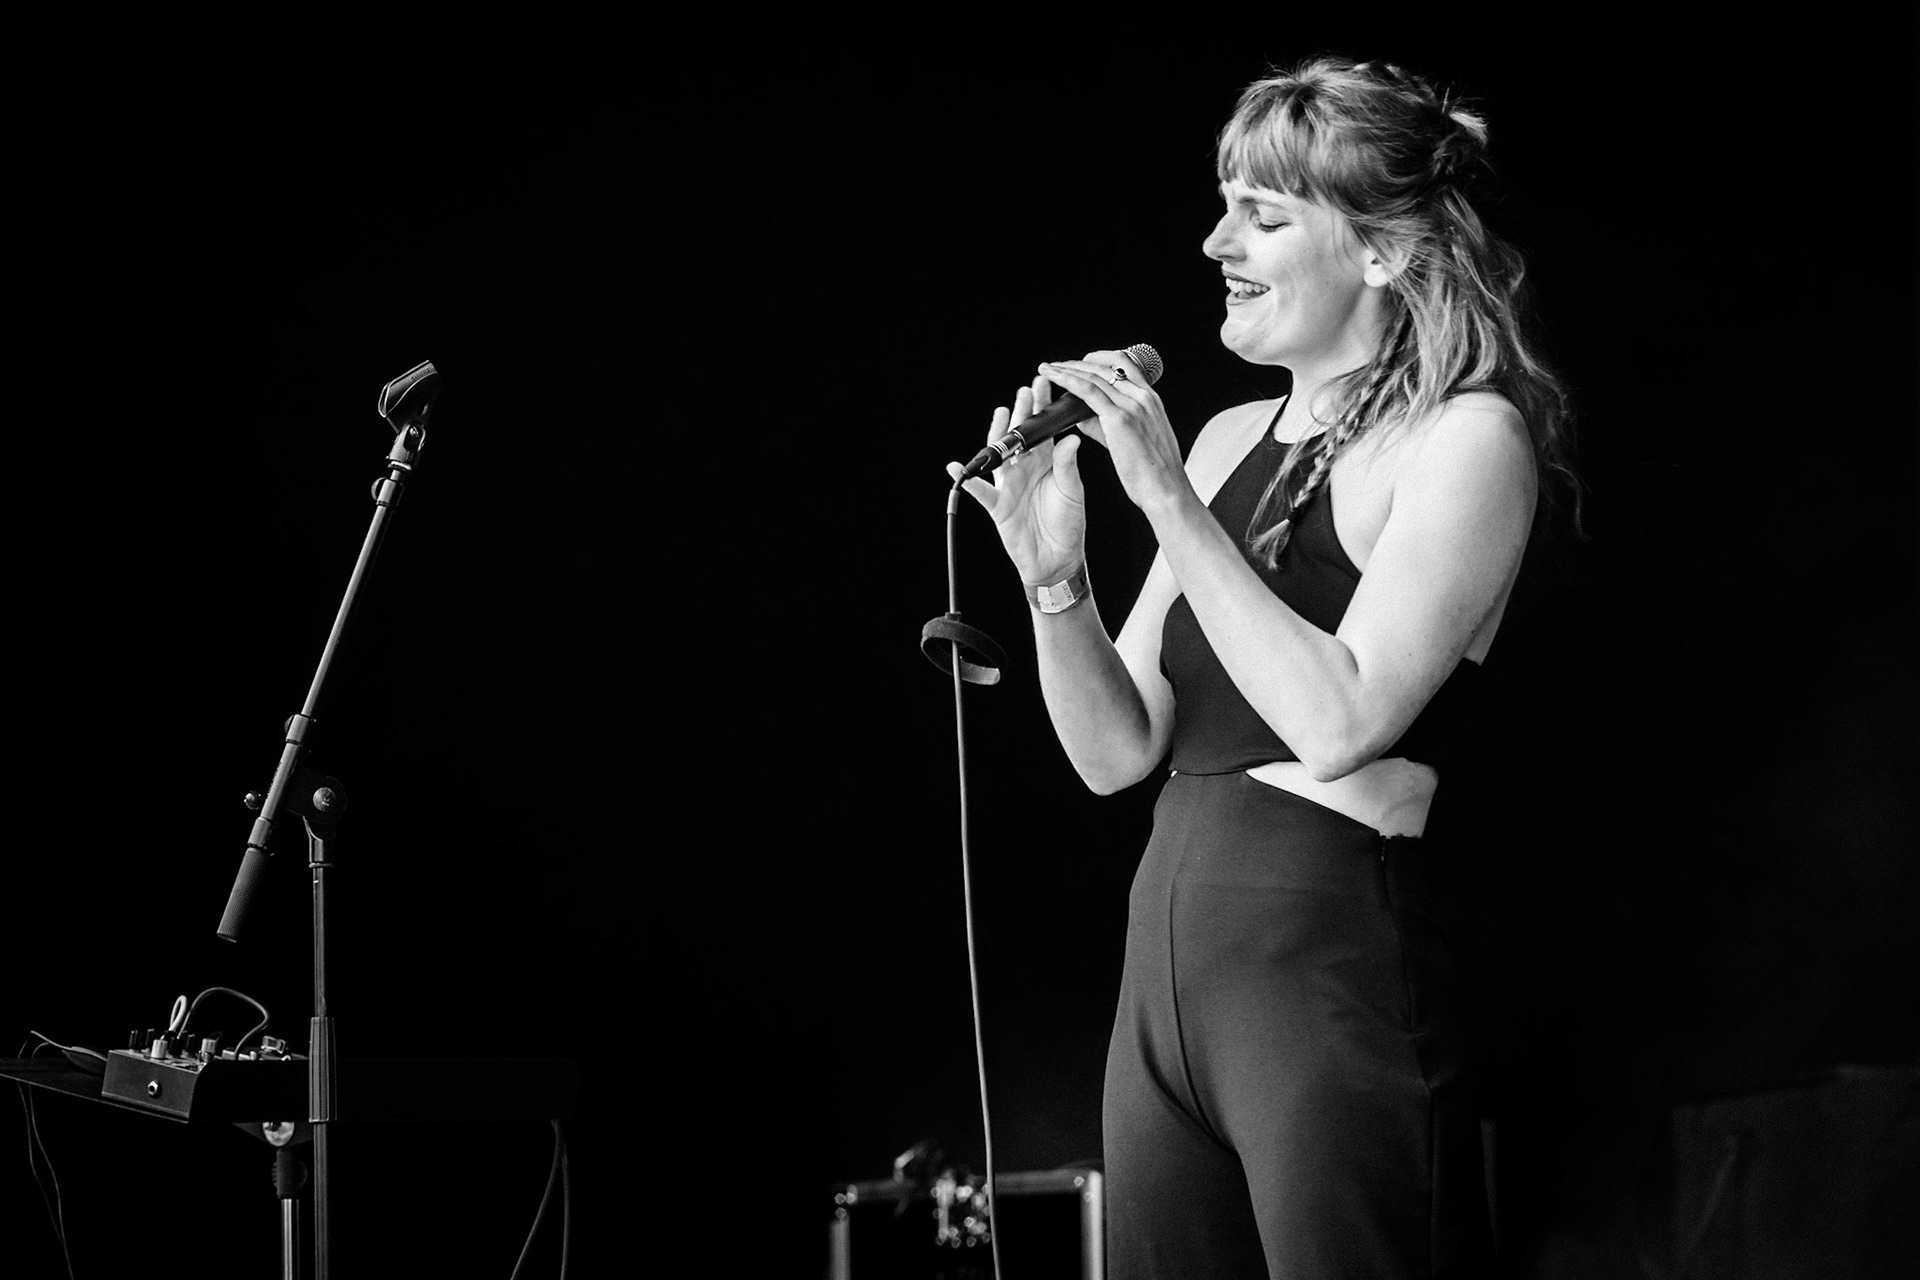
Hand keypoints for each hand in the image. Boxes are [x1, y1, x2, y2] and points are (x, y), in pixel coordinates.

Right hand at [946, 373, 1086, 584]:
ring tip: (1001, 414)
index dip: (1041, 407)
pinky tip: (957, 466)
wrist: (1058, 558)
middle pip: (1019, 436)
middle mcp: (1025, 469)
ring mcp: (1009, 485)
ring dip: (998, 435)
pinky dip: (967, 479)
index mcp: (1046, 462)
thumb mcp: (1072, 491)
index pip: (1042, 429)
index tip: (1043, 384)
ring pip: (999, 455)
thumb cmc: (1068, 524)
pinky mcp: (998, 505)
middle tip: (1024, 390)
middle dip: (1021, 412)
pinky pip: (980, 491)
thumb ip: (1067, 466)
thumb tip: (1072, 440)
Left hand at [1034, 349, 1189, 513]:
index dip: (1099, 359)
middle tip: (1056, 365)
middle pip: (1107, 365)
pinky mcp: (1120, 418)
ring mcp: (1133, 405)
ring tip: (1048, 369)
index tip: (1080, 363)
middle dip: (1078, 362)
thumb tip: (1082, 417)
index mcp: (1151, 400)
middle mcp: (1144, 397)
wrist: (1166, 490)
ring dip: (1067, 368)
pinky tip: (1055, 380)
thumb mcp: (1134, 439)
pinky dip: (1068, 381)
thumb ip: (1106, 425)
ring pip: (1094, 375)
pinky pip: (1088, 391)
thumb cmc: (1153, 473)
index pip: (1125, 364)